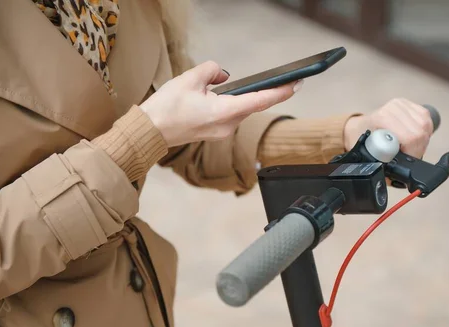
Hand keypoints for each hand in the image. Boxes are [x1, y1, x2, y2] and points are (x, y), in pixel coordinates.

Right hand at [140, 61, 300, 146]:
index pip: (260, 100)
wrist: (151, 131)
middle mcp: (227, 125)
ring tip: (217, 87)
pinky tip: (213, 96)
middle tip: (276, 79)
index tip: (297, 84)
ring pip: (239, 109)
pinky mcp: (216, 133)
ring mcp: (222, 132)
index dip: (281, 92)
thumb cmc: (166, 108)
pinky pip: (229, 114)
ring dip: (236, 96)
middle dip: (258, 90)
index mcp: (224, 112)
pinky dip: (228, 103)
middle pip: (251, 104)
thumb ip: (212, 70)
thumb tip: (224, 76)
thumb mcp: (189, 78)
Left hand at [343, 98, 433, 158]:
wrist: (358, 128)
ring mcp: (401, 104)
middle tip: (411, 156)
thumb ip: (382, 166)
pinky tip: (415, 136)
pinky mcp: (409, 103)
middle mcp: (392, 108)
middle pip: (420, 131)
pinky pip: (426, 118)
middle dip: (419, 148)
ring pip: (425, 124)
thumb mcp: (369, 157)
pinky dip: (424, 130)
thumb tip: (397, 177)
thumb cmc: (363, 142)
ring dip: (423, 140)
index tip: (407, 160)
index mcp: (382, 118)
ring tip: (412, 147)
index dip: (413, 152)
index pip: (410, 138)